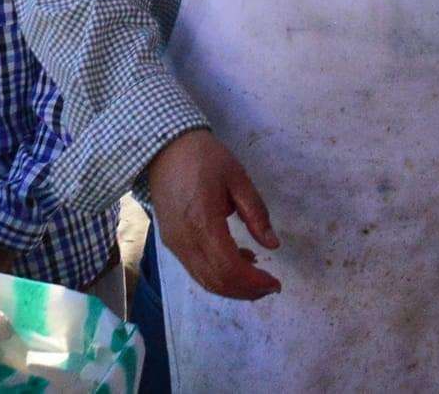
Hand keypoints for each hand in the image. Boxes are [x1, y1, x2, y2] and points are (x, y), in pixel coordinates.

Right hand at [147, 129, 279, 300]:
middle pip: (217, 282)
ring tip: (256, 278)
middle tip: (270, 286)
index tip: (275, 283)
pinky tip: (236, 262)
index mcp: (203, 222)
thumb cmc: (203, 157)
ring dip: (232, 287)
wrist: (163, 147)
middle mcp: (185, 240)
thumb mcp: (237, 178)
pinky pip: (195, 269)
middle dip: (246, 291)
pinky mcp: (170, 241)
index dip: (254, 283)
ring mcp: (174, 243)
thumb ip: (256, 213)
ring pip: (204, 280)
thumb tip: (273, 245)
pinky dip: (217, 276)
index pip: (230, 269)